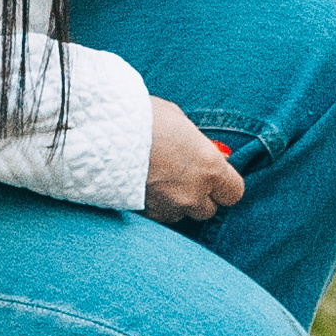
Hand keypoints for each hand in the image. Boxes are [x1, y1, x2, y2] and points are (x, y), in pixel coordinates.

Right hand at [143, 98, 244, 225]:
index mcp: (209, 168)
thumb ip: (195, 143)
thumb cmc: (143, 118)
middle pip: (208, 210)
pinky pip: (157, 216)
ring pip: (180, 215)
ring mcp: (167, 208)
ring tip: (158, 180)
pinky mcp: (144, 215)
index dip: (224, 186)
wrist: (101, 133)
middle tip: (183, 176)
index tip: (214, 175)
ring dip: (175, 203)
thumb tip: (201, 151)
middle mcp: (193, 194)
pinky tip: (142, 186)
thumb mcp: (179, 121)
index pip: (234, 193)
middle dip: (199, 196)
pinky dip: (154, 206)